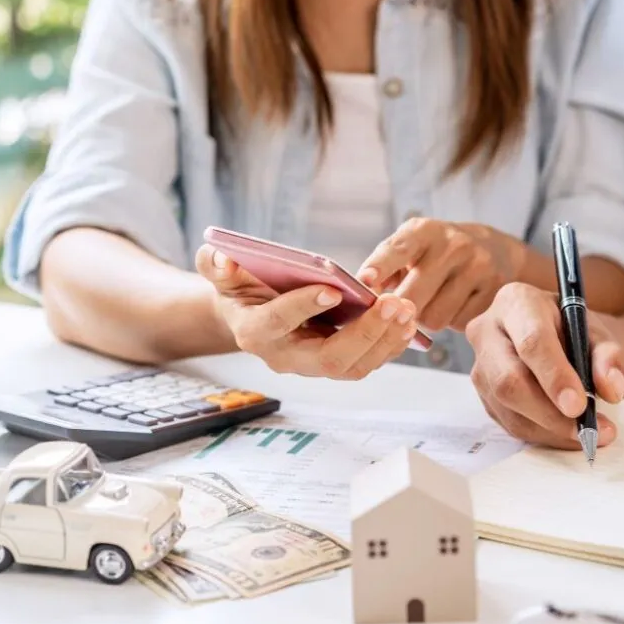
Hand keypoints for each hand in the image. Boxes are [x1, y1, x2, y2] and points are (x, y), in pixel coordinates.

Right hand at [197, 245, 417, 380]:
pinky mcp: (336, 363)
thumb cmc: (239, 287)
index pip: (278, 324)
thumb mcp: (220, 271)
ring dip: (385, 340)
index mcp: (254, 332)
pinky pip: (367, 361)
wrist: (251, 311)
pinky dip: (390, 343)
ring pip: (354, 366)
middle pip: (328, 357)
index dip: (303, 307)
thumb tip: (223, 258)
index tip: (333, 288)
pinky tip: (408, 319)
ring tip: (408, 309)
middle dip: (365, 333)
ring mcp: (313, 365)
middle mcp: (285, 357)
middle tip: (394, 303)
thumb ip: (215, 264)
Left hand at [358, 218, 527, 331]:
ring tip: (433, 304)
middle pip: (413, 297)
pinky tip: (456, 305)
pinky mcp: (495, 291)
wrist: (495, 250)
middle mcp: (453, 245)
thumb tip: (360, 300)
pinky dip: (452, 322)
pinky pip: (459, 324)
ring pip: (435, 318)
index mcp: (424, 231)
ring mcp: (478, 267)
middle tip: (399, 312)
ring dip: (427, 319)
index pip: (398, 249)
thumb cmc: (438, 254)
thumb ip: (383, 269)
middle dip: (400, 312)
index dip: (380, 266)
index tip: (364, 281)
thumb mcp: (412, 248)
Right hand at [466, 283, 623, 448]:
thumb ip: (610, 356)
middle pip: (510, 380)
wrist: (557, 339)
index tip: (579, 405)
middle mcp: (488, 331)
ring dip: (551, 429)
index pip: (531, 342)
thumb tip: (611, 388)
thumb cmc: (573, 331)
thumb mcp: (598, 333)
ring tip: (589, 433)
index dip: (555, 376)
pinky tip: (569, 433)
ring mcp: (480, 366)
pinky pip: (510, 423)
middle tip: (587, 428)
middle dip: (550, 413)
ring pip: (509, 408)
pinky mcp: (484, 395)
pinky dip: (544, 435)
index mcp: (516, 302)